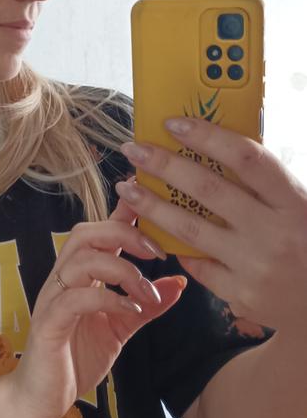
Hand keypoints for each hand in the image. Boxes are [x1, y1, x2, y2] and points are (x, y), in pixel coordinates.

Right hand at [12, 197, 186, 417]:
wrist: (41, 398)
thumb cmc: (75, 358)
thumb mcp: (120, 328)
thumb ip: (146, 305)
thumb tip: (179, 283)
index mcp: (79, 276)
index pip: (99, 232)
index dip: (123, 212)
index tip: (151, 202)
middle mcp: (63, 280)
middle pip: (86, 234)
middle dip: (125, 234)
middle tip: (157, 253)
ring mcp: (53, 300)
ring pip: (81, 261)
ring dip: (122, 270)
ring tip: (146, 292)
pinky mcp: (49, 324)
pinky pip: (76, 299)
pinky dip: (108, 298)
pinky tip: (130, 309)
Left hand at [117, 116, 306, 335]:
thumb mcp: (301, 208)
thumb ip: (266, 185)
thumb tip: (213, 147)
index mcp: (295, 203)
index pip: (246, 158)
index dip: (208, 137)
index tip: (173, 124)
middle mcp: (275, 233)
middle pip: (208, 189)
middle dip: (164, 165)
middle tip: (133, 149)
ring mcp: (255, 266)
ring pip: (190, 229)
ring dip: (152, 206)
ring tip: (128, 188)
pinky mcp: (240, 294)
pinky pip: (197, 264)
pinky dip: (176, 245)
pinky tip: (155, 231)